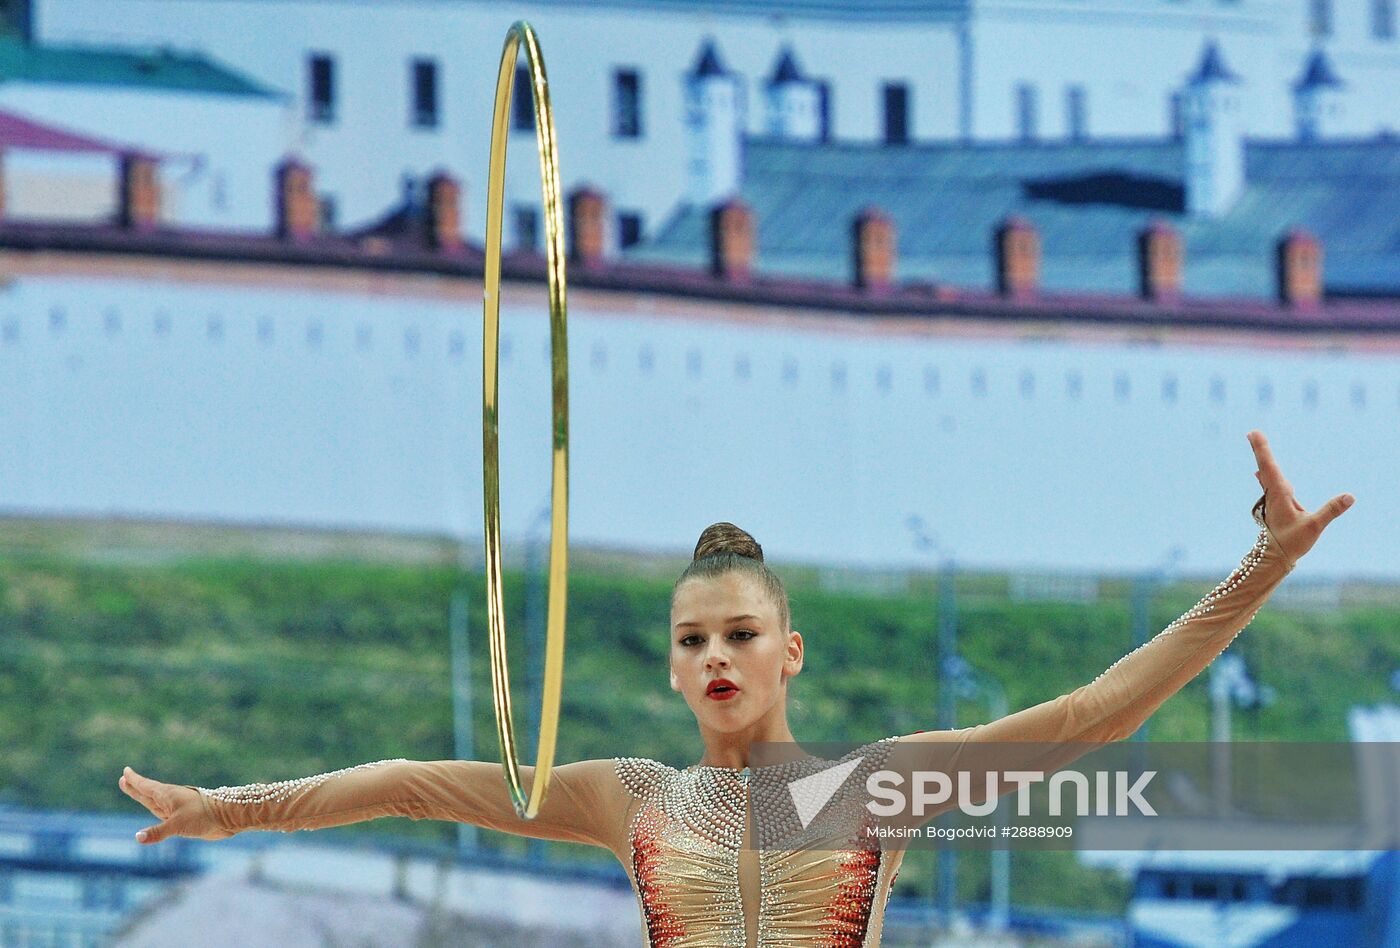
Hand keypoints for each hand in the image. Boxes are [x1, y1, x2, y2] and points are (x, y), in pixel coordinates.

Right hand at [119, 766, 231, 843]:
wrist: (227, 818)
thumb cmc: (203, 816)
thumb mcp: (178, 825)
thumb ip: (157, 831)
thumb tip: (137, 837)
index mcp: (167, 795)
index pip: (146, 786)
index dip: (135, 781)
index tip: (125, 771)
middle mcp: (170, 800)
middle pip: (148, 792)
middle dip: (136, 787)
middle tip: (123, 779)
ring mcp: (177, 808)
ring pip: (156, 802)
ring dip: (145, 796)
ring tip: (136, 791)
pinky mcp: (184, 817)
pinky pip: (164, 812)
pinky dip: (157, 810)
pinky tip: (158, 811)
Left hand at [1247, 429, 1352, 561]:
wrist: (1275, 558)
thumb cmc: (1292, 542)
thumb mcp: (1313, 526)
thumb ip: (1331, 510)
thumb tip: (1350, 496)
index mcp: (1278, 495)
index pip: (1269, 467)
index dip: (1262, 450)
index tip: (1253, 433)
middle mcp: (1273, 494)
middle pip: (1266, 466)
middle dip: (1261, 449)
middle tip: (1252, 432)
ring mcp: (1273, 499)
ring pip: (1267, 475)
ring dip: (1263, 458)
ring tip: (1256, 442)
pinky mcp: (1277, 505)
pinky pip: (1271, 484)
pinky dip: (1267, 474)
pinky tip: (1260, 472)